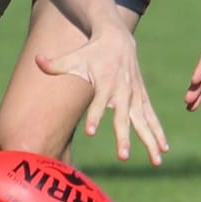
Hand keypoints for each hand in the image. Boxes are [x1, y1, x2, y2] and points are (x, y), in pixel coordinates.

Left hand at [37, 28, 167, 165]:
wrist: (118, 40)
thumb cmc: (92, 52)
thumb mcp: (74, 56)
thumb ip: (55, 64)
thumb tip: (36, 60)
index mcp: (106, 82)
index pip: (99, 102)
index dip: (95, 116)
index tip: (90, 132)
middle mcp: (123, 91)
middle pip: (123, 118)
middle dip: (123, 137)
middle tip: (122, 157)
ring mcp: (135, 96)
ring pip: (144, 121)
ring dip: (151, 141)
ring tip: (156, 162)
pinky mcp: (142, 98)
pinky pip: (152, 118)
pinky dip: (158, 132)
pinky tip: (164, 150)